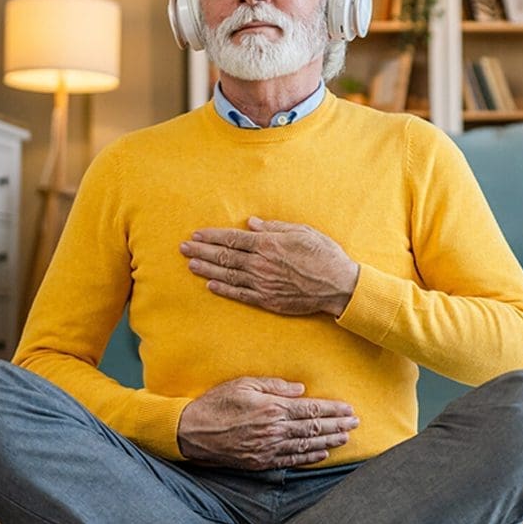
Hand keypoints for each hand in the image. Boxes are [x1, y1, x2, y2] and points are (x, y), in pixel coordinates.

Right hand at [177, 376, 358, 469]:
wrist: (192, 431)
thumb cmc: (216, 403)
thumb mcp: (244, 383)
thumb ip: (275, 386)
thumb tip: (301, 390)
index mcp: (272, 409)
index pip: (311, 410)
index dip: (332, 410)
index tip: (348, 409)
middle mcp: (274, 431)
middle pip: (314, 429)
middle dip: (338, 425)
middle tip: (356, 423)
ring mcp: (268, 449)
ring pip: (307, 446)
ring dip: (330, 442)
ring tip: (346, 438)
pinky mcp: (260, 462)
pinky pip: (291, 460)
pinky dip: (309, 458)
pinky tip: (322, 454)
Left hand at [179, 217, 358, 316]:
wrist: (339, 286)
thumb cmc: (324, 255)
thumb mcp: (302, 232)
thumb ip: (274, 227)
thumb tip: (251, 223)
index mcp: (269, 244)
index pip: (233, 239)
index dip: (212, 236)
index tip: (196, 235)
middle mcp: (261, 264)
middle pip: (224, 256)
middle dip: (202, 251)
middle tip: (183, 248)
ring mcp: (263, 283)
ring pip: (228, 275)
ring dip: (207, 269)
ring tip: (190, 265)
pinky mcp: (268, 300)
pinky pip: (240, 294)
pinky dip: (224, 289)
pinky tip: (210, 285)